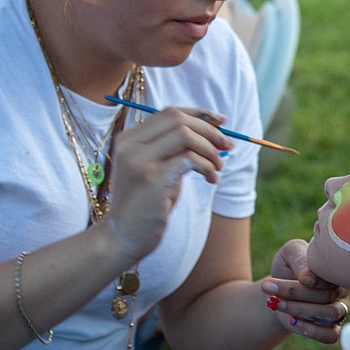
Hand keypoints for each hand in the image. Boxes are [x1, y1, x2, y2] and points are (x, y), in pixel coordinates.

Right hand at [105, 106, 231, 259]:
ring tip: (218, 169)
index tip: (222, 122)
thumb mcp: (156, 169)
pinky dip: (206, 166)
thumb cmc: (146, 203)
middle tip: (227, 147)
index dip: (199, 114)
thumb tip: (212, 131)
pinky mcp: (151, 180)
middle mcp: (130, 145)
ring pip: (185, 136)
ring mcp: (139, 161)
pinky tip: (211, 178)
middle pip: (178, 119)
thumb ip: (173, 149)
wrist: (122, 237)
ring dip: (209, 150)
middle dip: (209, 130)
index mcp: (130, 138)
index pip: (169, 112)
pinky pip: (188, 160)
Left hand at [263, 239, 349, 343]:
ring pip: (330, 314)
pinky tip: (292, 321)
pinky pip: (330, 335)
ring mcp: (340, 310)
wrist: (279, 292)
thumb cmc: (287, 267)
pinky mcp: (333, 329)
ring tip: (277, 303)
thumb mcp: (289, 253)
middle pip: (327, 295)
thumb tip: (309, 278)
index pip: (330, 275)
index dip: (309, 279)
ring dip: (300, 310)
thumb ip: (299, 259)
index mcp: (337, 268)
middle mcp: (342, 290)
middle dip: (295, 293)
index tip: (285, 277)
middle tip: (269, 288)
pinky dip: (311, 330)